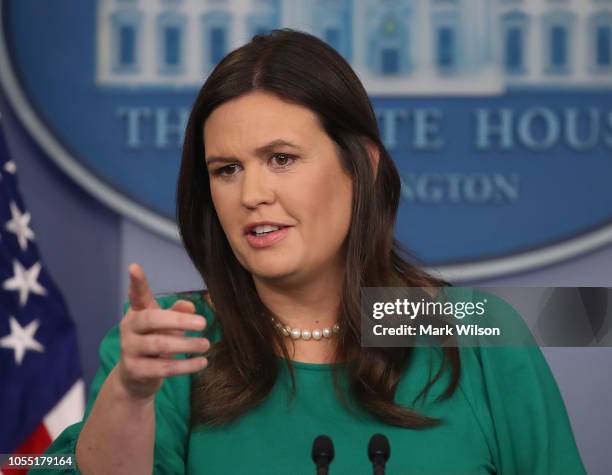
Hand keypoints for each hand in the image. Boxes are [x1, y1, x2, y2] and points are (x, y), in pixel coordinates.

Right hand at [116, 263, 208, 400]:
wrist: (136, 377)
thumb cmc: (155, 342)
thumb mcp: (166, 325)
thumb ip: (177, 313)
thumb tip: (190, 305)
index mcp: (137, 313)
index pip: (136, 295)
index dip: (136, 282)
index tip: (134, 267)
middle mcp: (129, 328)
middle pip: (152, 319)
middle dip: (179, 321)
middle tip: (203, 323)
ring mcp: (129, 349)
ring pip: (160, 344)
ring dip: (187, 345)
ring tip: (206, 344)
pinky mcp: (135, 370)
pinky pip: (164, 367)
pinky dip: (186, 365)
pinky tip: (202, 362)